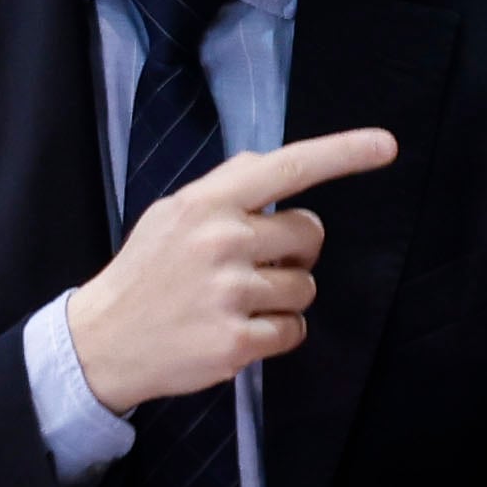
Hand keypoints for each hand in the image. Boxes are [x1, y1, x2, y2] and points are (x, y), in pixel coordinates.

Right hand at [67, 128, 396, 414]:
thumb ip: (227, 189)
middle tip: (256, 264)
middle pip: (310, 233)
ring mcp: (231, 293)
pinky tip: (240, 330)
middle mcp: (223, 242)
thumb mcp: (173, 213)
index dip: (342, 153)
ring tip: (237, 302)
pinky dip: (277, 333)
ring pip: (305, 285)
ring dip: (283, 296)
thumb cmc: (147, 272)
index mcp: (208, 203)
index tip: (386, 144)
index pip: (287, 167)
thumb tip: (278, 167)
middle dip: (295, 250)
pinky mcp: (237, 341)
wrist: (101, 341)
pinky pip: (294, 330)